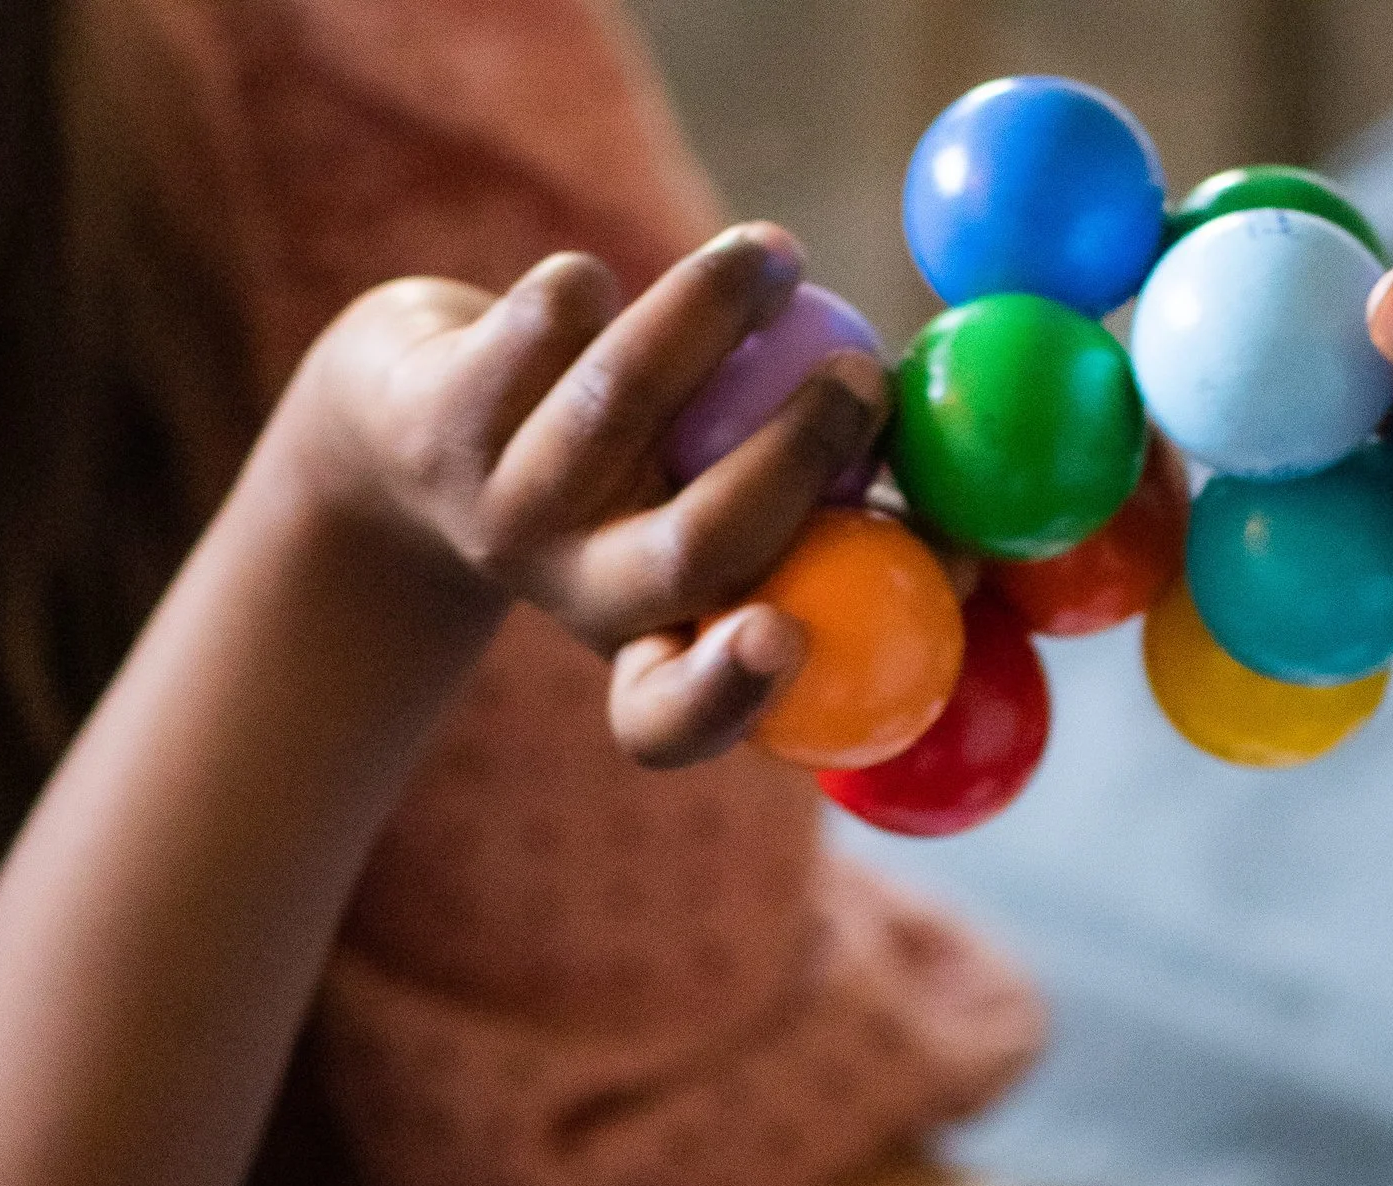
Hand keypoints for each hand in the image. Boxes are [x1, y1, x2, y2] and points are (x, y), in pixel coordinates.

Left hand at [280, 226, 888, 766]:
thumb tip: (973, 558)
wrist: (418, 419)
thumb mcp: (714, 507)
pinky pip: (549, 322)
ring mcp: (505, 511)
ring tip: (775, 258)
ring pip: (620, 401)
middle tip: (860, 377)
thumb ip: (834, 528)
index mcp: (646, 641)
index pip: (670, 720)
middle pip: (691, 553)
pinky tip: (587, 288)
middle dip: (793, 455)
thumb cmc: (627, 464)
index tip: (786, 635)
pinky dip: (584, 287)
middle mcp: (576, 594)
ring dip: (711, 312)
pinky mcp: (447, 415)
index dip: (726, 695)